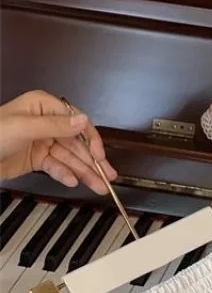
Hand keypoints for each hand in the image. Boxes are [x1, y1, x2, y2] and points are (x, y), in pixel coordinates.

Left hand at [0, 90, 116, 193]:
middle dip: (92, 161)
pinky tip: (72, 181)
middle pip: (76, 143)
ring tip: (97, 185)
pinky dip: (65, 174)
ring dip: (84, 172)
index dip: (91, 139)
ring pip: (69, 157)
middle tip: (107, 176)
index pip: (76, 122)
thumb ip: (56, 125)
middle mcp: (45, 123)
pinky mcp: (36, 158)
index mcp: (43, 107)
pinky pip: (57, 166)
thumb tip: (82, 120)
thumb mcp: (24, 128)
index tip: (99, 155)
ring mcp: (41, 141)